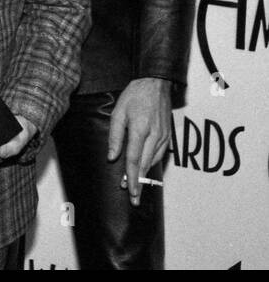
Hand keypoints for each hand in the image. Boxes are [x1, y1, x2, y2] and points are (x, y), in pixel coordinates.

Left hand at [108, 77, 171, 205]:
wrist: (155, 84)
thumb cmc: (134, 96)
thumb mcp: (118, 113)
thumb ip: (115, 136)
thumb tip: (113, 157)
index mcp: (141, 130)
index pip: (134, 160)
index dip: (131, 177)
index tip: (129, 191)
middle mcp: (155, 136)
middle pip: (145, 165)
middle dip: (138, 182)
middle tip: (133, 197)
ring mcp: (164, 136)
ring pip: (153, 161)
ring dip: (144, 175)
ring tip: (136, 187)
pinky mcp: (168, 136)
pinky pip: (159, 154)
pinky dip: (152, 164)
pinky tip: (145, 170)